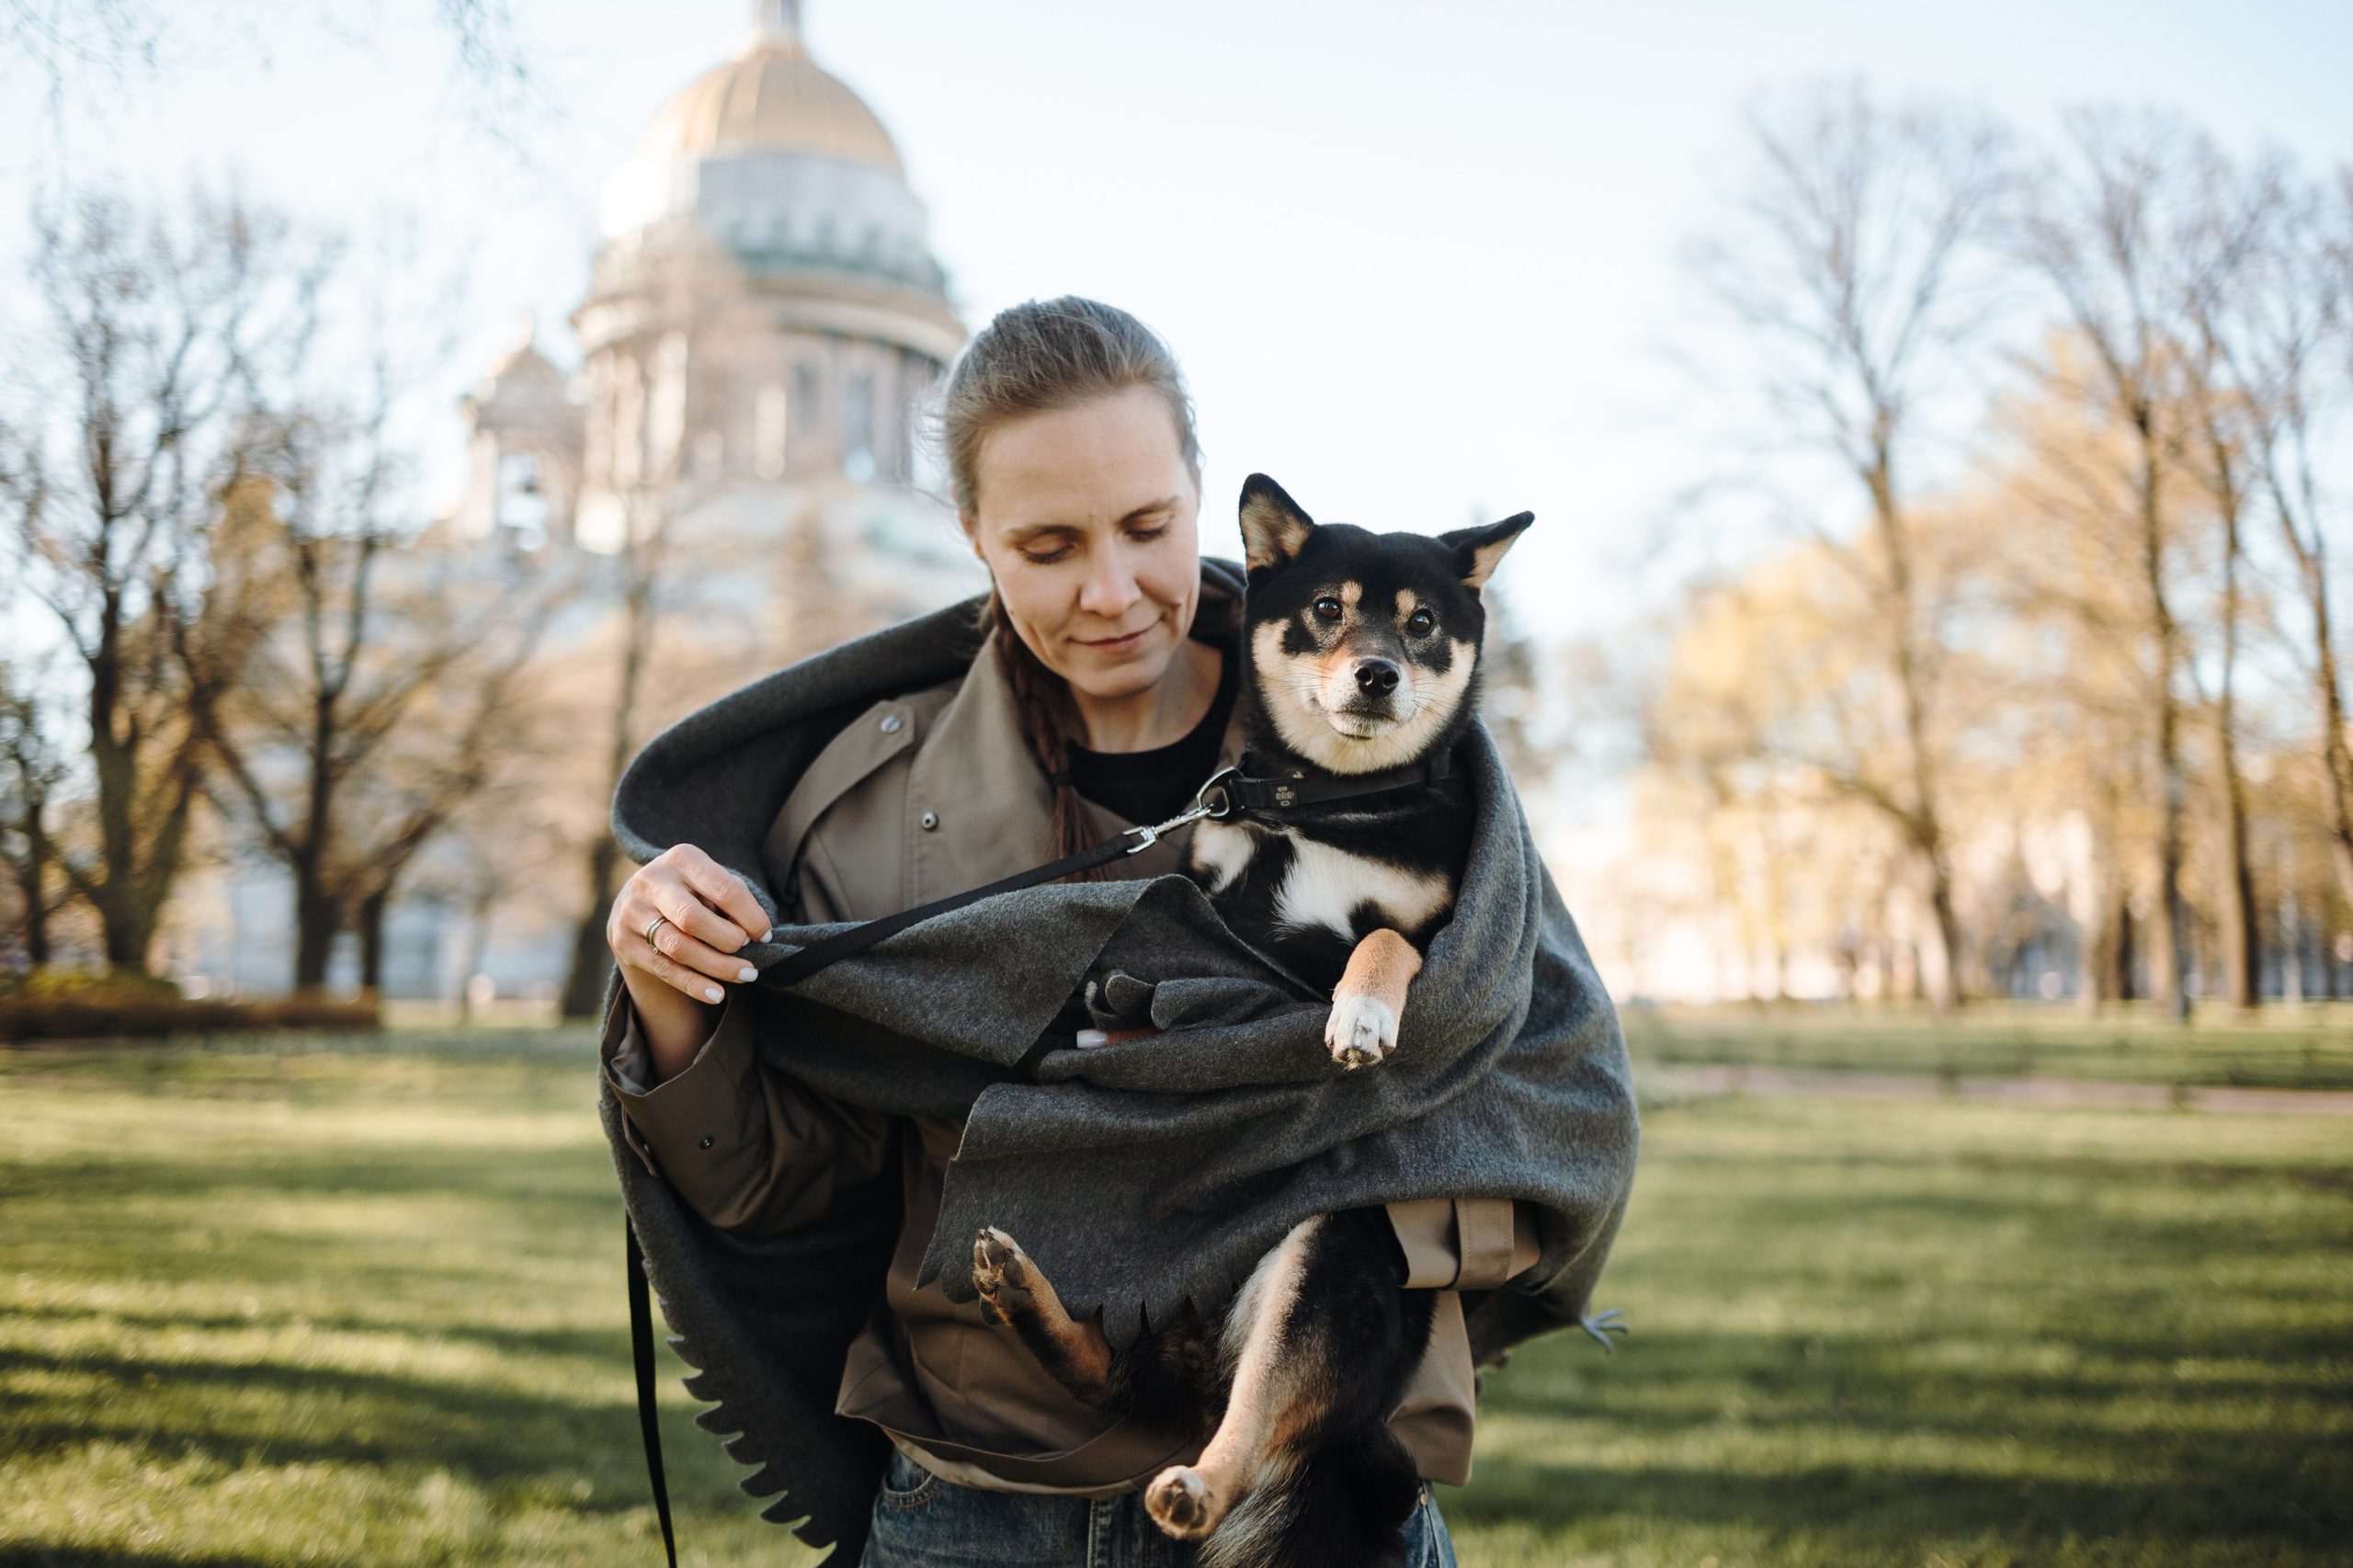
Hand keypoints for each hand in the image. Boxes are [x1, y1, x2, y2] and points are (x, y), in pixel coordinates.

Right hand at [608, 845, 772, 1079]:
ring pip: (678, 948)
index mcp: (681, 858)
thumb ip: (732, 900)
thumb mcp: (711, 883)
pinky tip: (717, 994)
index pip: (724, 889)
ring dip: (717, 966)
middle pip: (692, 918)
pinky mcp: (622, 941)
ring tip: (746, 975)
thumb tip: (757, 935)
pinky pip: (663, 968)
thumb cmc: (691, 891)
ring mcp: (631, 911)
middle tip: (749, 954)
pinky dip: (694, 985)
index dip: (751, 916)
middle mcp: (650, 880)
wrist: (639, 900)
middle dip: (728, 941)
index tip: (766, 935)